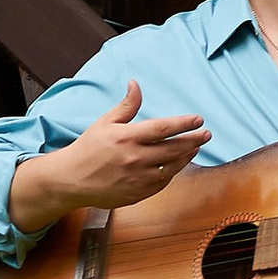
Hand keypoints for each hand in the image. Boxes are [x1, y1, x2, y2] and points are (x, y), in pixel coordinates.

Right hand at [8, 84, 208, 235]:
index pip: (162, 129)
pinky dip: (173, 172)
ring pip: (171, 167)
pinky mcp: (137, 194)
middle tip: (206, 133)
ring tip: (196, 146)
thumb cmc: (88, 149)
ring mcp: (136, 179)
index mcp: (126, 138)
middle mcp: (134, 159)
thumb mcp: (105, 123)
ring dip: (186, 156)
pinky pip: (162, 183)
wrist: (70, 181)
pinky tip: (177, 163)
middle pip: (173, 149)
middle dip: (193, 140)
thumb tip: (136, 84)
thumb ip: (126, 106)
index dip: (183, 123)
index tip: (198, 119)